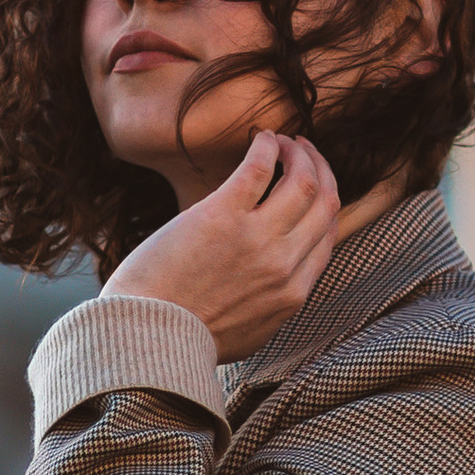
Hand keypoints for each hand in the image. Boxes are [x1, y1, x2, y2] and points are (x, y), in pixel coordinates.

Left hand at [105, 130, 341, 357]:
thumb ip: (273, 303)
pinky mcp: (221, 216)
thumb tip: (279, 282)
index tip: (314, 185)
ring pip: (303, 181)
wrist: (147, 337)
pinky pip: (258, 168)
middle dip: (321, 169)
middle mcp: (283, 264)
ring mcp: (256, 239)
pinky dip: (267, 147)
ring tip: (283, 141)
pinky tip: (262, 138)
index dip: (325, 202)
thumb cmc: (186, 335)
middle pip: (325, 203)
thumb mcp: (250, 330)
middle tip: (305, 152)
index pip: (327, 235)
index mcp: (292, 293)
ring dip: (299, 153)